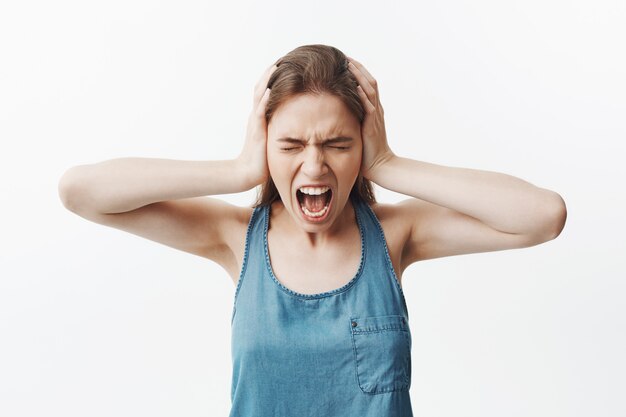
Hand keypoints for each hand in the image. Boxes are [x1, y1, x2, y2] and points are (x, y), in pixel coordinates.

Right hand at [237, 63, 276, 187]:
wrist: (248, 173)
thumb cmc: (263, 159)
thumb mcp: (275, 137)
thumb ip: (281, 126)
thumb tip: (296, 120)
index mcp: (261, 116)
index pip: (267, 90)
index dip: (274, 77)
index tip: (287, 64)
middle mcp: (257, 115)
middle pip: (261, 87)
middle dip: (271, 72)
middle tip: (283, 57)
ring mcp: (255, 122)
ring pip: (259, 95)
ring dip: (267, 80)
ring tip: (276, 65)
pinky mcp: (257, 132)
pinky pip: (259, 113)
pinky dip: (264, 100)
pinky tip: (269, 90)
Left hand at [346, 56, 394, 180]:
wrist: (380, 165)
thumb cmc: (367, 151)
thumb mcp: (359, 130)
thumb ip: (353, 119)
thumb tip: (339, 111)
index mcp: (374, 110)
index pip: (368, 85)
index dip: (358, 72)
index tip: (346, 61)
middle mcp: (377, 109)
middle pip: (370, 82)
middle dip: (358, 68)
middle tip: (345, 57)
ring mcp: (376, 116)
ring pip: (370, 90)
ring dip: (359, 76)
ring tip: (349, 64)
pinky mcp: (372, 126)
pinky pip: (369, 106)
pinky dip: (362, 95)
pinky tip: (354, 85)